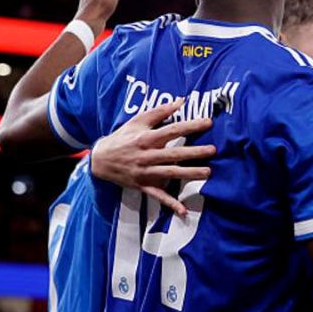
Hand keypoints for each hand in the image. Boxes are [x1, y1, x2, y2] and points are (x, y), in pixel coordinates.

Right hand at [90, 98, 215, 216]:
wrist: (99, 160)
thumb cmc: (122, 138)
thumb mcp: (137, 122)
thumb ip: (159, 112)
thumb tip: (181, 101)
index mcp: (146, 139)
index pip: (172, 130)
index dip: (190, 126)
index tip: (208, 123)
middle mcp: (146, 156)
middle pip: (173, 154)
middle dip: (194, 152)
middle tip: (213, 150)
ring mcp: (145, 172)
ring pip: (170, 174)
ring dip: (189, 174)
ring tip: (208, 172)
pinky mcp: (143, 186)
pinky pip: (158, 196)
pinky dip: (170, 204)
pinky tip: (184, 210)